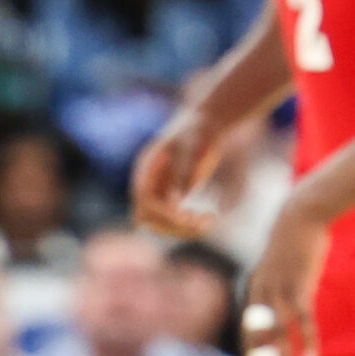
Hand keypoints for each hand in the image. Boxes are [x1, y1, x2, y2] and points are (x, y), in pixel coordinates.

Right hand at [129, 107, 226, 237]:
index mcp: (147, 167)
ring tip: (209, 221)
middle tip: (205, 221)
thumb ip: (185, 171)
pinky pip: (170, 221)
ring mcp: (155, 192)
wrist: (202, 126)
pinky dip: (187, 226)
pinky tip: (209, 219)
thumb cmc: (199, 133)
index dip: (163, 212)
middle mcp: (147, 183)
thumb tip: (177, 201)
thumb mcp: (194, 146)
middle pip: (147, 217)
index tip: (187, 215)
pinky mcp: (167, 199)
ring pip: (158, 224)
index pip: (144, 200)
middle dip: (174, 224)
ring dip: (182, 229)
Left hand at [241, 194, 333, 355]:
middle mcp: (260, 296)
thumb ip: (274, 290)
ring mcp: (279, 290)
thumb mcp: (277, 268)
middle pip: (259, 343)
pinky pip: (302, 319)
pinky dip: (305, 340)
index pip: (249, 337)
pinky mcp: (300, 285)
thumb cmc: (292, 243)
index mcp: (254, 293)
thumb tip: (278, 309)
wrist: (301, 213)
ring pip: (277, 337)